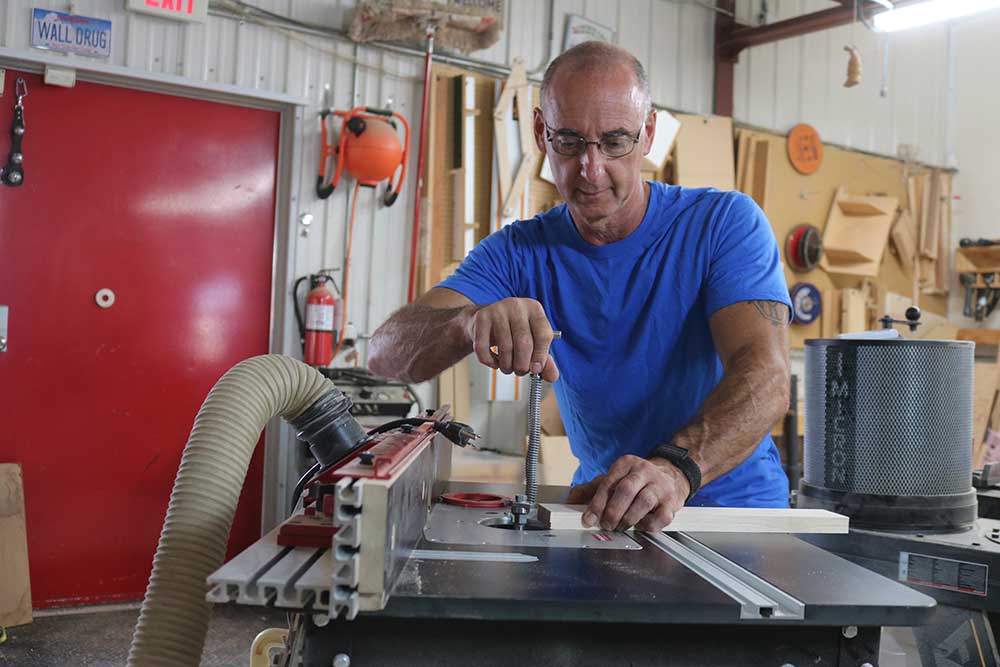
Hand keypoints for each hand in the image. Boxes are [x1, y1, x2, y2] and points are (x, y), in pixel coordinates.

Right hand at [464, 297, 558, 380]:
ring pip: (505, 347)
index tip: (536, 369)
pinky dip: (490, 362)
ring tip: (508, 367)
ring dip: (507, 365)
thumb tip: (552, 376)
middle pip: (524, 343)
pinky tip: (494, 361)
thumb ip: (545, 360)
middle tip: (520, 371)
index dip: (540, 356)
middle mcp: (517, 306)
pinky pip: (484, 348)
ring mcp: (498, 310)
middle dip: (522, 365)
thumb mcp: (532, 341)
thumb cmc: (512, 331)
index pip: (543, 335)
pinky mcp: (481, 318)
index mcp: (534, 309)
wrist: (486, 321)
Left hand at [566, 455, 688, 531]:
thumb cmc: (637, 480)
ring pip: (644, 502)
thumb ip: (591, 489)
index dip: (597, 503)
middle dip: (613, 511)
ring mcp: (660, 485)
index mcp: (626, 464)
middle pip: (626, 490)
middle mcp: (644, 471)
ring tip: (621, 527)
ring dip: (629, 519)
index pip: (608, 483)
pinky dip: (649, 525)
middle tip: (606, 525)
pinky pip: (661, 516)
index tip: (588, 519)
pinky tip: (641, 526)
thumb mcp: (613, 478)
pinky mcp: (673, 501)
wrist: (671, 475)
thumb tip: (571, 500)